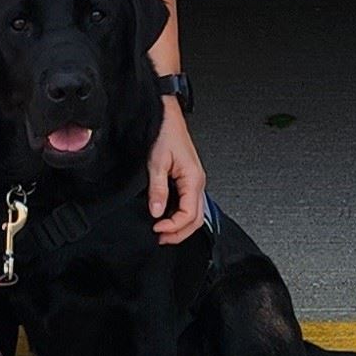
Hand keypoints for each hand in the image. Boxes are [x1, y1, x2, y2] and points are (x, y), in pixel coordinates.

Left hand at [148, 98, 206, 244]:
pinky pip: (189, 204)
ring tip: (162, 233)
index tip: (156, 229)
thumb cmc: (165, 133)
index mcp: (194, 179)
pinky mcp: (189, 179)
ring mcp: (195, 182)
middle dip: (179, 233)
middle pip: (196, 219)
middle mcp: (198, 183)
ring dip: (180, 226)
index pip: (189, 214)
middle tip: (160, 239)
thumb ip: (158, 189)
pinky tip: (166, 218)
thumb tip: (157, 212)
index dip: (173, 226)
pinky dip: (179, 216)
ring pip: (195, 213)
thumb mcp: (156, 162)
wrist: (168, 117)